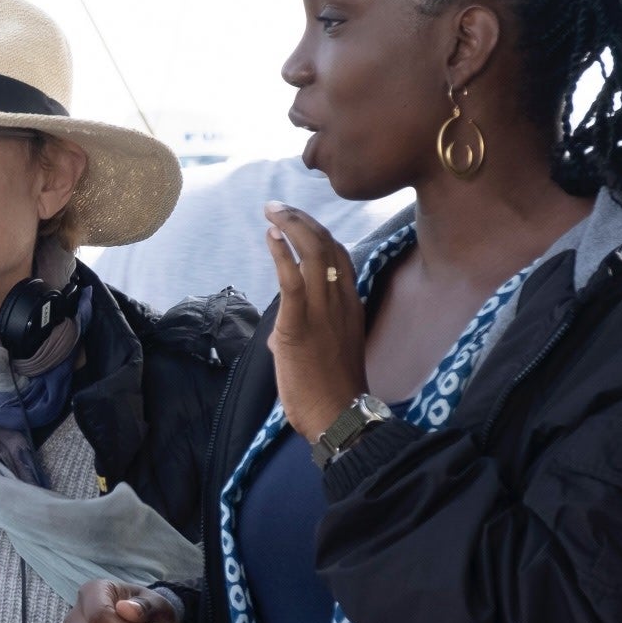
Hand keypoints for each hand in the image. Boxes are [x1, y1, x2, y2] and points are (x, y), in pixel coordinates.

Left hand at [265, 200, 369, 439]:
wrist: (338, 415)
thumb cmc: (331, 391)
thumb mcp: (326, 351)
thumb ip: (306, 331)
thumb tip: (281, 330)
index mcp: (350, 305)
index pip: (340, 256)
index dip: (318, 232)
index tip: (298, 220)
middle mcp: (341, 301)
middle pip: (327, 245)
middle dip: (301, 220)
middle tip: (278, 207)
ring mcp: (323, 311)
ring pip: (313, 254)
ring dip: (290, 226)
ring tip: (272, 211)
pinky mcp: (299, 325)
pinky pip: (293, 280)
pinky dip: (282, 253)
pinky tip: (271, 236)